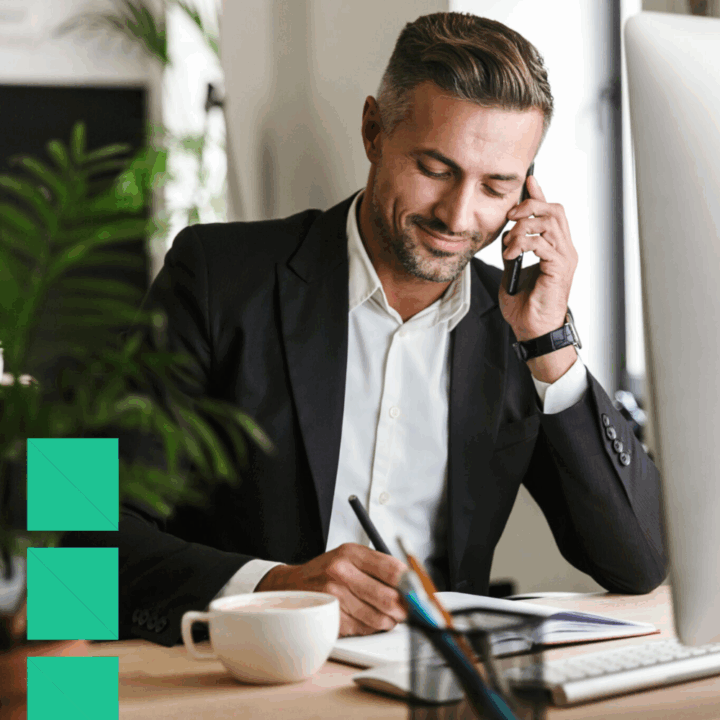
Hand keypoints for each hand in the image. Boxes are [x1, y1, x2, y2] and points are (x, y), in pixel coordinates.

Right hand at [255, 543, 407, 636]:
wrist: (291, 587)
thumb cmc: (327, 572)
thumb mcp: (350, 557)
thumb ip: (379, 566)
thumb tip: (412, 584)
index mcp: (350, 553)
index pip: (392, 569)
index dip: (410, 583)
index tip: (418, 590)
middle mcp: (341, 573)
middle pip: (388, 597)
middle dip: (404, 608)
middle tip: (407, 609)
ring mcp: (334, 597)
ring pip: (379, 618)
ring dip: (390, 621)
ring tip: (387, 615)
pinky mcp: (331, 618)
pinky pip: (364, 629)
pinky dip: (372, 628)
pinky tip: (367, 619)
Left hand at [499, 176, 577, 342]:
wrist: (531, 329)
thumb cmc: (525, 306)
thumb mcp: (512, 270)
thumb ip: (513, 249)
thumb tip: (507, 233)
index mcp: (555, 248)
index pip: (552, 212)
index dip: (540, 194)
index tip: (528, 180)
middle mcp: (565, 250)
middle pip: (554, 210)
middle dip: (530, 205)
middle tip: (510, 215)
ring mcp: (565, 258)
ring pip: (549, 223)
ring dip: (523, 227)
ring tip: (508, 244)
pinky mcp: (559, 269)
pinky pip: (542, 243)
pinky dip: (522, 244)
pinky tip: (511, 255)